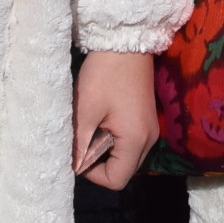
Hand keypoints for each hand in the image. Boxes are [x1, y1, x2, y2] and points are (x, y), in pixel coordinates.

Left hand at [72, 51, 157, 190]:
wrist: (125, 41)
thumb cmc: (104, 75)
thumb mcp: (85, 111)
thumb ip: (79, 145)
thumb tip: (73, 167)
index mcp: (136, 140)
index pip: (117, 180)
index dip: (93, 175)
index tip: (78, 154)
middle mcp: (149, 139)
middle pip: (124, 170)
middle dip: (100, 163)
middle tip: (83, 141)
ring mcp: (150, 128)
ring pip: (126, 157)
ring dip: (106, 151)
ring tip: (91, 128)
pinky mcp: (146, 118)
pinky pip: (130, 142)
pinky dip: (114, 140)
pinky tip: (102, 120)